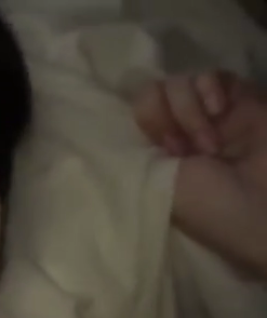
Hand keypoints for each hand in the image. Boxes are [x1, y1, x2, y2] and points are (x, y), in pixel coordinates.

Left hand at [133, 71, 266, 279]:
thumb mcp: (156, 185)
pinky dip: (210, 88)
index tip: (162, 149)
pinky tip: (221, 110)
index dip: (144, 121)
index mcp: (157, 152)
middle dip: (164, 117)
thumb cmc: (210, 207)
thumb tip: (103, 130)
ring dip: (189, 110)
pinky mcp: (243, 100)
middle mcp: (181, 130)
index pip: (133, 113)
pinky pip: (214, 75)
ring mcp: (212, 114)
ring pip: (181, 81)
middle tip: (186, 150)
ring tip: (212, 143)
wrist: (266, 208)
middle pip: (153, 91)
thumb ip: (132, 155)